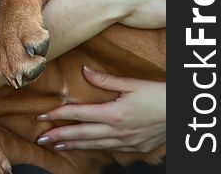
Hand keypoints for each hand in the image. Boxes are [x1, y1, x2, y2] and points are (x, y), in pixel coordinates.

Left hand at [36, 66, 165, 152]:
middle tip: (40, 138)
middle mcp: (117, 131)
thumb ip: (105, 79)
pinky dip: (93, 147)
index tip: (43, 116)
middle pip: (82, 134)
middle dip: (59, 135)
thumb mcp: (131, 83)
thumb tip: (84, 71)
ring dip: (73, 144)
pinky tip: (85, 146)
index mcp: (114, 114)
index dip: (59, 115)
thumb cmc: (157, 94)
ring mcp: (125, 142)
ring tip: (57, 144)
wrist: (180, 113)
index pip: (80, 115)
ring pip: (93, 145)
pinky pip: (108, 149)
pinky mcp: (133, 148)